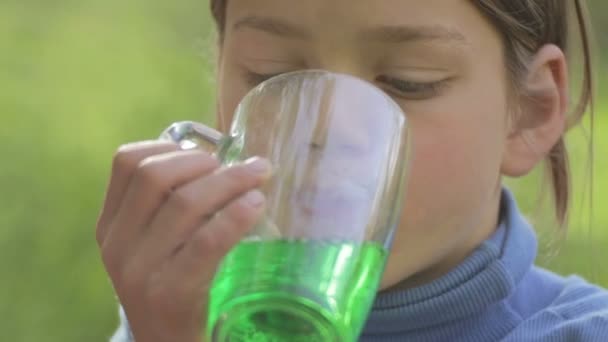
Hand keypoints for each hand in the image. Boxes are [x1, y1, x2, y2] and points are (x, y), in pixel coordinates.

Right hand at [96, 141, 270, 341]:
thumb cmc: (172, 283)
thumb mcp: (155, 244)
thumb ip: (171, 205)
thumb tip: (224, 158)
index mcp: (111, 224)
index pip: (127, 162)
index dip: (170, 146)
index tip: (205, 152)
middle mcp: (117, 243)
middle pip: (156, 176)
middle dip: (205, 161)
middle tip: (240, 167)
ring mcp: (140, 270)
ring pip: (185, 203)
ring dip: (230, 182)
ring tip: (258, 179)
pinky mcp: (170, 292)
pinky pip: (206, 241)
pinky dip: (235, 216)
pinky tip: (256, 204)